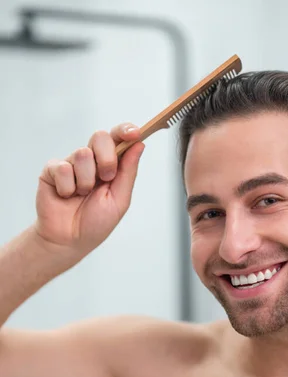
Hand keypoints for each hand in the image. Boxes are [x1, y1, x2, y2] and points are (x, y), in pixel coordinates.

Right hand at [34, 122, 144, 255]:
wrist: (70, 240)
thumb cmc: (95, 223)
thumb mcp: (120, 200)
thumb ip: (128, 172)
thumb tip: (139, 145)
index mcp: (111, 165)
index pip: (118, 138)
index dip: (126, 131)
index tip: (135, 133)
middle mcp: (91, 161)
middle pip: (100, 137)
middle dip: (107, 159)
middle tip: (105, 179)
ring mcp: (71, 164)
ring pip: (82, 154)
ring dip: (86, 181)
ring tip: (82, 195)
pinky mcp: (52, 170)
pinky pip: (63, 168)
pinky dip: (68, 187)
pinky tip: (66, 196)